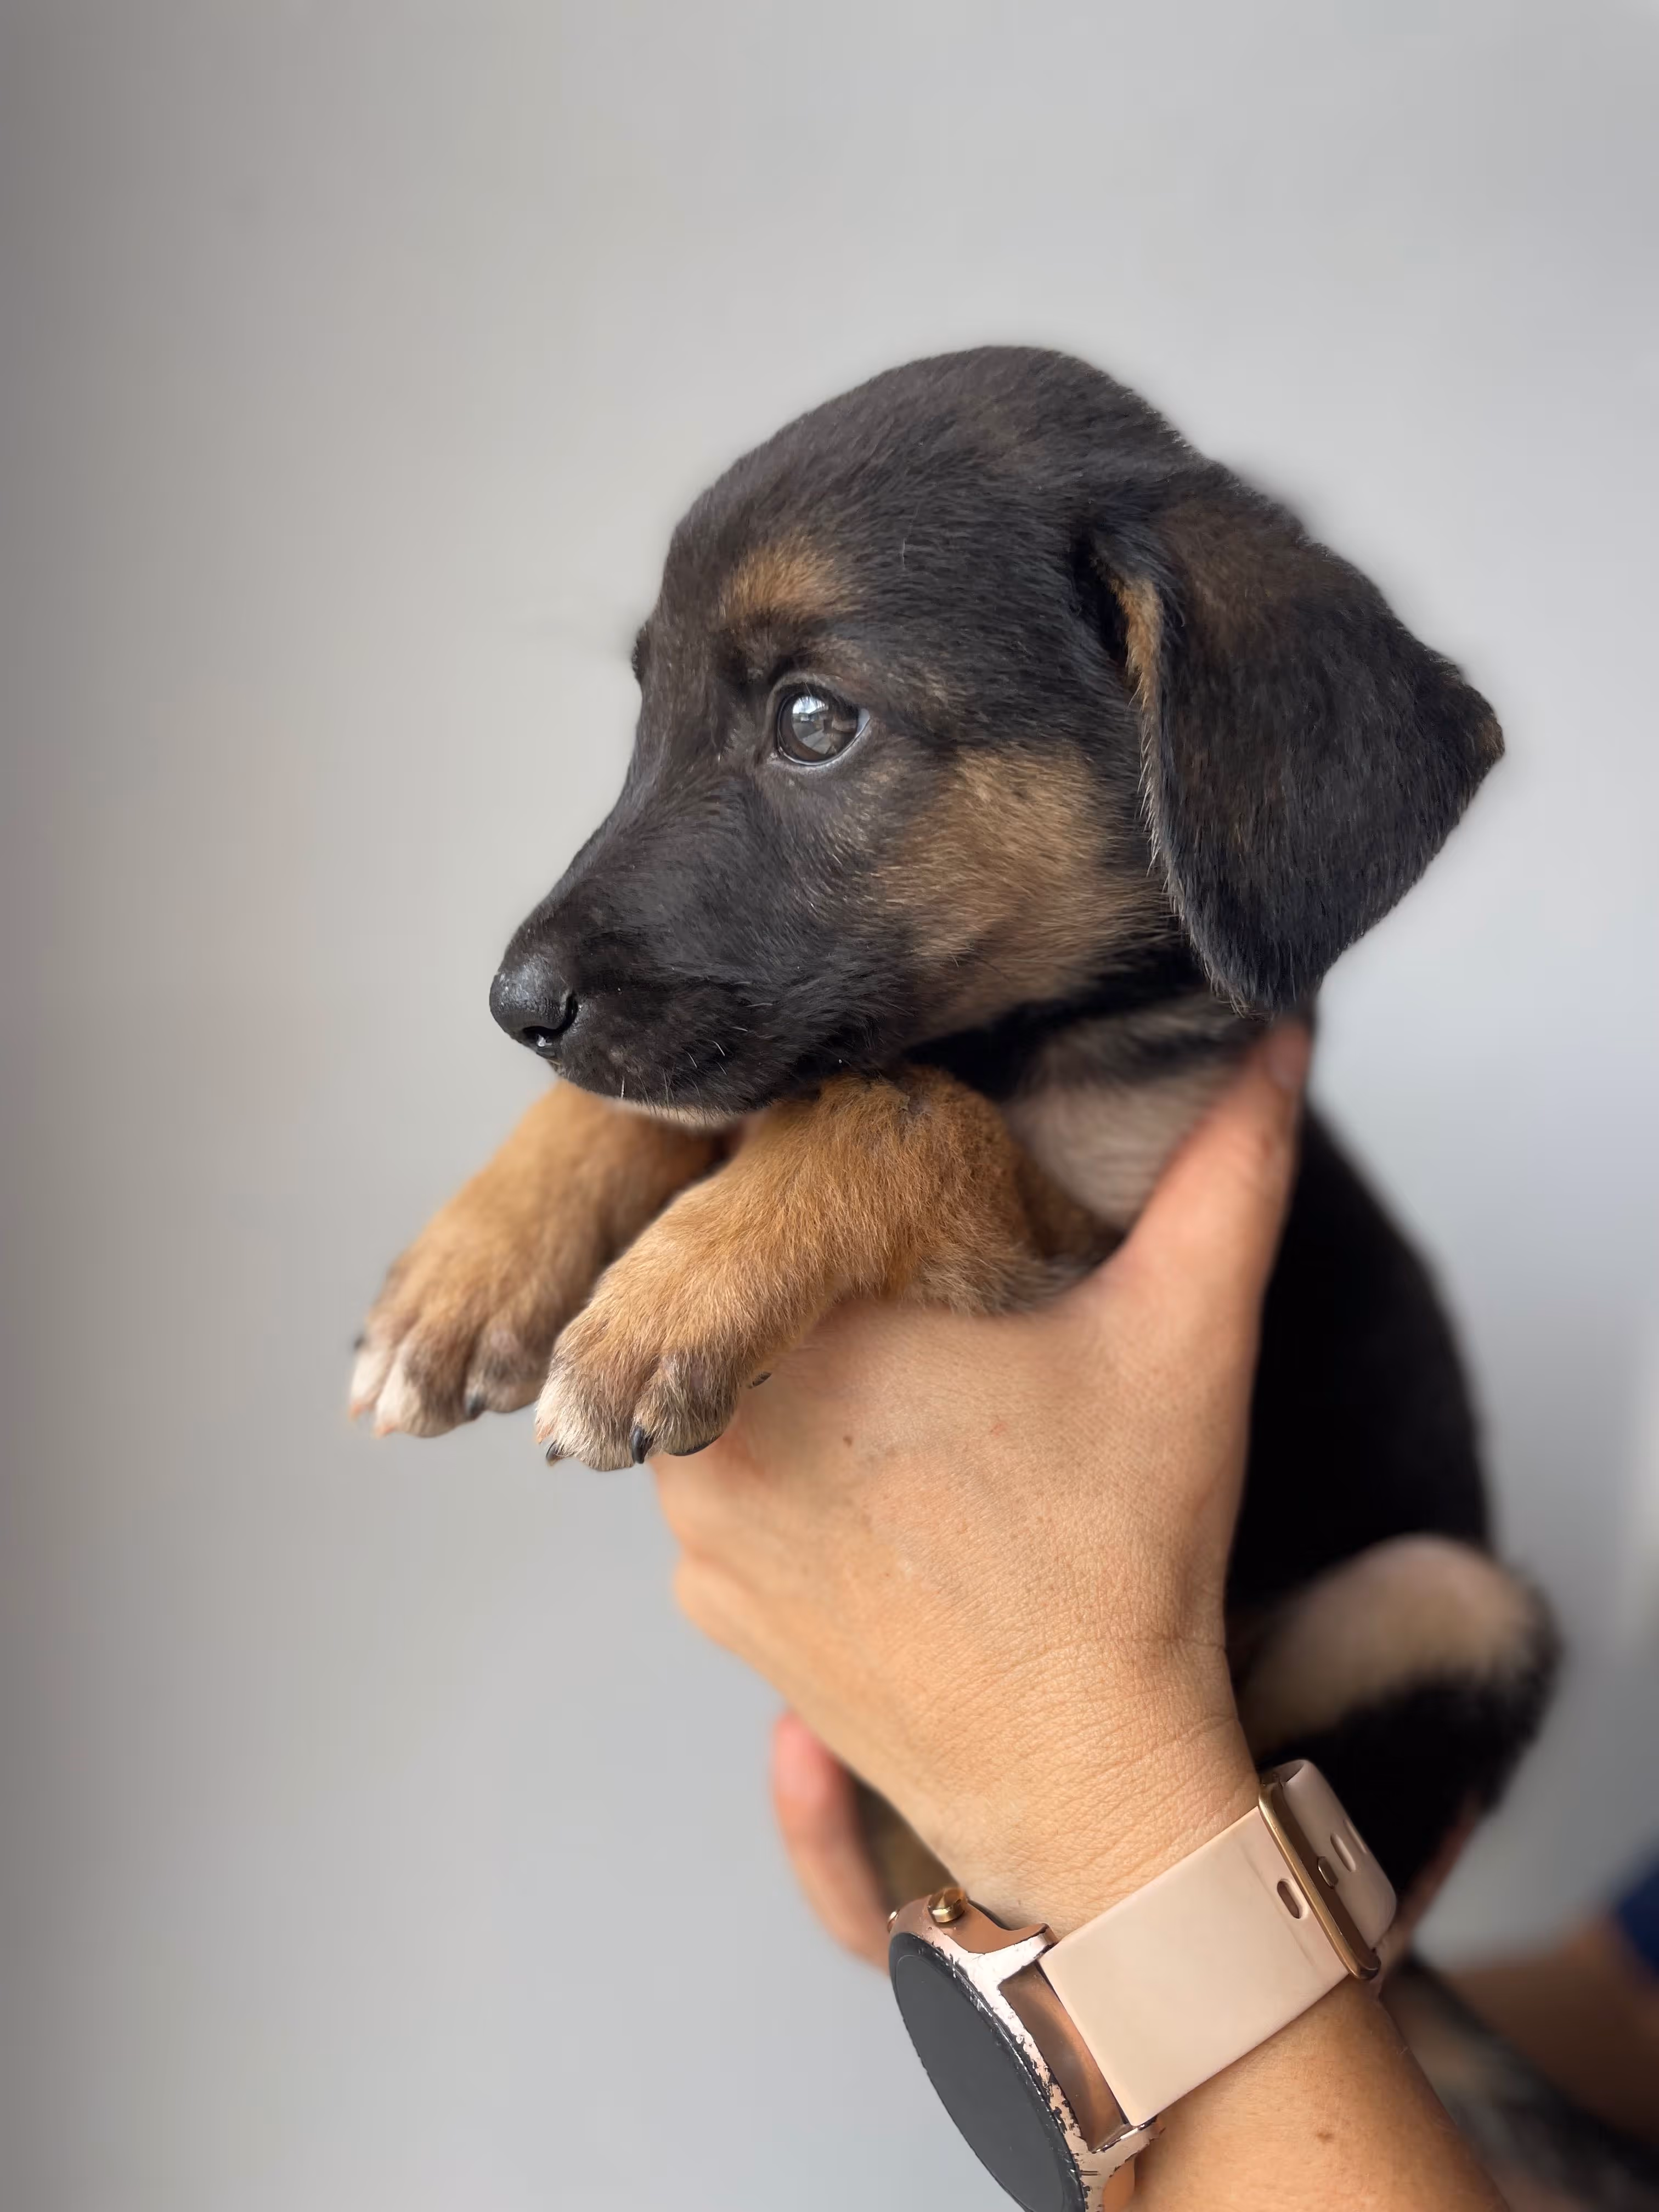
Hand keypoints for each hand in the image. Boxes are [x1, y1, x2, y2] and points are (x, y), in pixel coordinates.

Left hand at [657, 1027, 1310, 1938]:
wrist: (1088, 1790)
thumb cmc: (1129, 1560)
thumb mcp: (1187, 1342)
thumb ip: (1225, 1171)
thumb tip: (1276, 1034)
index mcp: (806, 1331)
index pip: (755, 1177)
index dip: (814, 1149)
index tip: (869, 1149)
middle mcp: (709, 1426)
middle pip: (722, 1280)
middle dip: (796, 1258)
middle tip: (894, 1261)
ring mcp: (696, 1530)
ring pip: (716, 1384)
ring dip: (784, 1365)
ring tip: (892, 1376)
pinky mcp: (710, 1607)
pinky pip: (720, 1489)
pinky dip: (781, 1468)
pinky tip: (874, 1481)